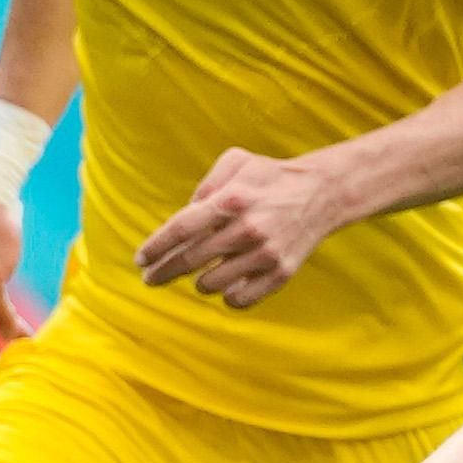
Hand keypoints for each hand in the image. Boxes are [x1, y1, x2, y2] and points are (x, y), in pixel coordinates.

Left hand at [133, 146, 344, 309]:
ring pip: (212, 284)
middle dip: (164, 272)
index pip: (182, 229)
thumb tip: (183, 215)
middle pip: (191, 260)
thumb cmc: (270, 176)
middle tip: (150, 278)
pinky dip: (227, 295)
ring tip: (200, 273)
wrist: (322, 193)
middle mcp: (247, 229)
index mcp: (232, 200)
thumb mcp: (236, 163)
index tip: (140, 260)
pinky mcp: (280, 274)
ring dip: (199, 281)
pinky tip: (226, 284)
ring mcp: (265, 254)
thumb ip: (205, 185)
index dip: (157, 247)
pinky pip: (240, 299)